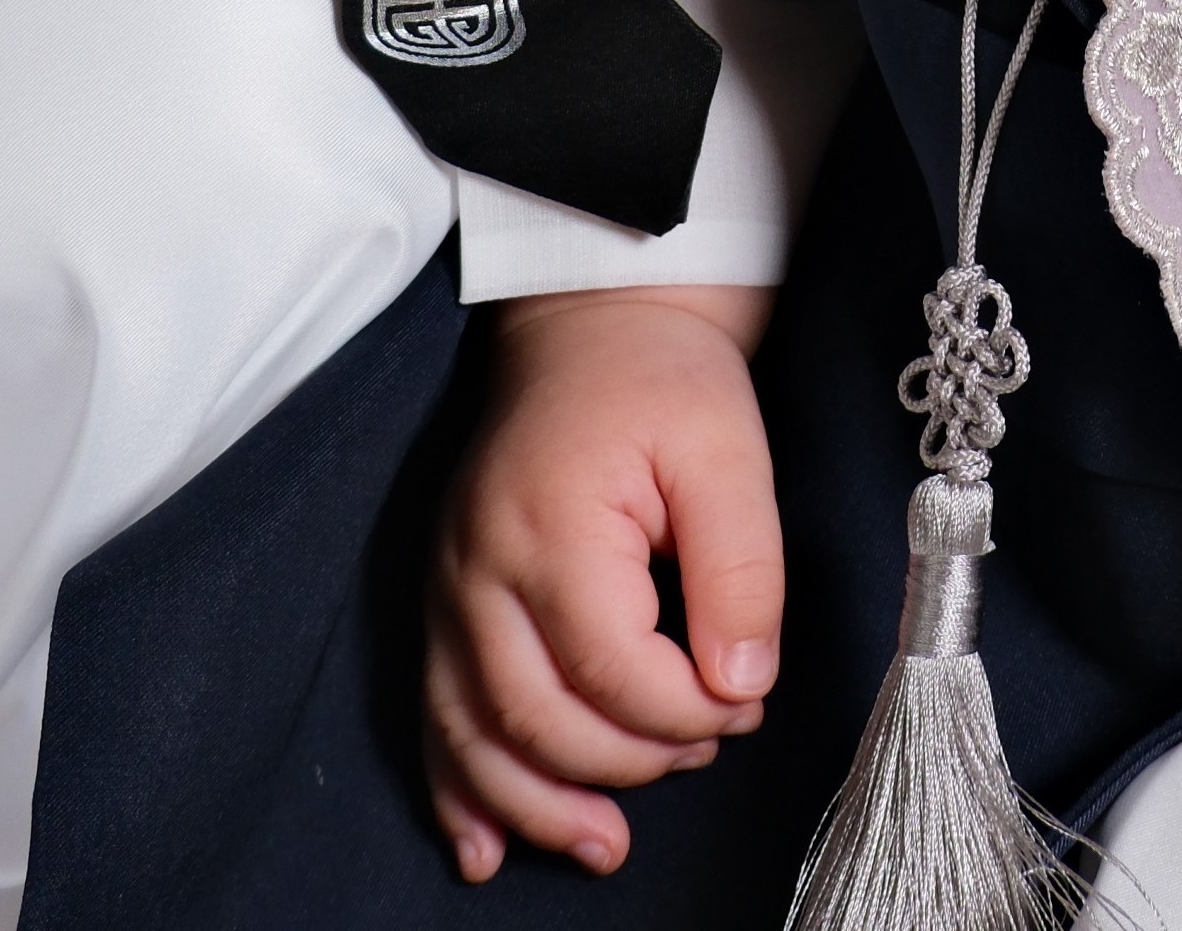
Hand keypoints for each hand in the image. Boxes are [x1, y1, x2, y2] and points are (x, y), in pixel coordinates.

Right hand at [424, 284, 781, 881]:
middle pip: (539, 717)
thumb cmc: (662, 384)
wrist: (591, 331)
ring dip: (539, 805)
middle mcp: (479, 570)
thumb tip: (742, 685)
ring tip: (606, 844)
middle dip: (629, 759)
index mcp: (553, 527)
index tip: (745, 702)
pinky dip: (460, 792)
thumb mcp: (729, 452)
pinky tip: (486, 849)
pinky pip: (435, 720)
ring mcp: (449, 592)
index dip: (684, 710)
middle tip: (705, 747)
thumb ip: (742, 569)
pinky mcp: (444, 607)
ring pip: (475, 737)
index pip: (612, 669)